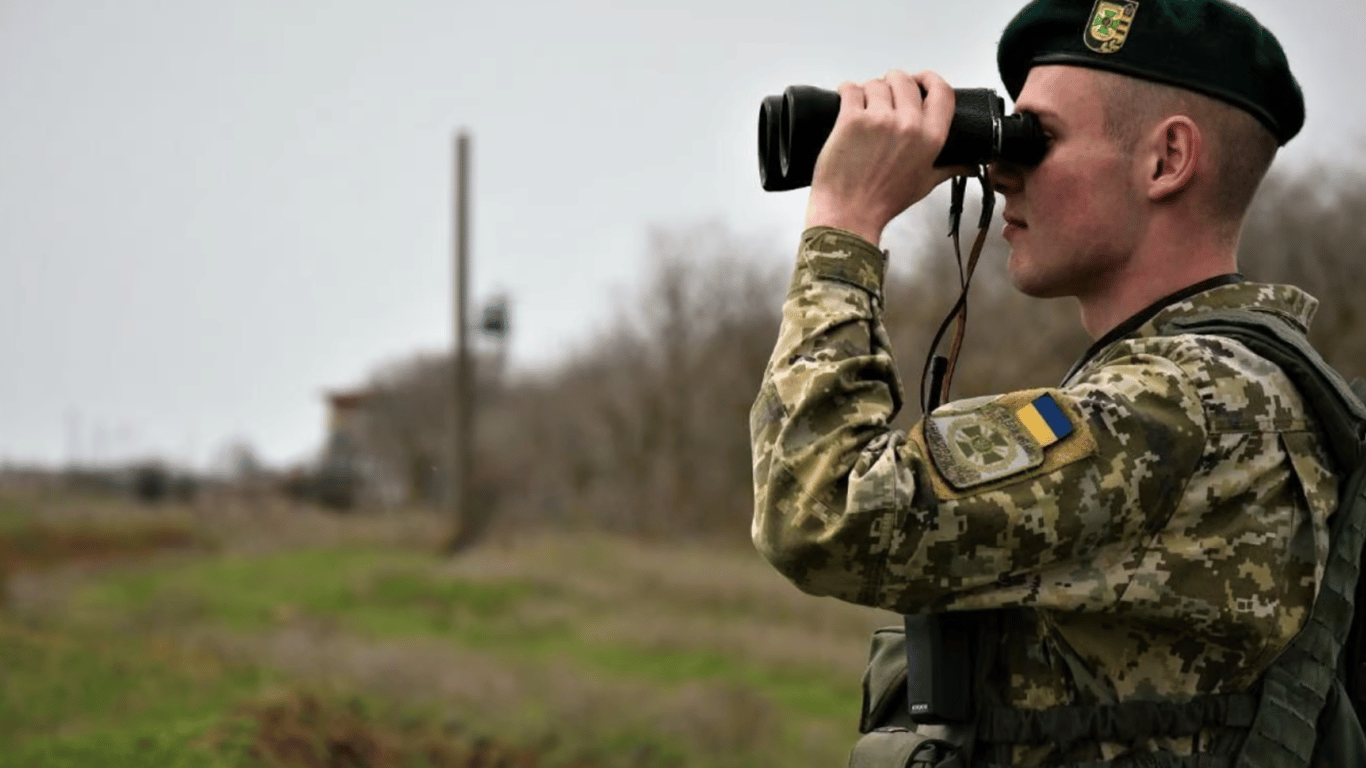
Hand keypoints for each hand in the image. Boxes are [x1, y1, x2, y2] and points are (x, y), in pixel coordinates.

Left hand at [803, 70, 972, 244]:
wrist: (849, 213)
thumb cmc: (885, 201)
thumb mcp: (924, 184)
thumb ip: (949, 168)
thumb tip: (969, 164)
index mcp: (931, 137)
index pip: (941, 91)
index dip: (929, 79)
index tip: (920, 80)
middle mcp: (908, 124)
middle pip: (905, 80)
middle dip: (894, 83)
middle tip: (884, 96)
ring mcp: (879, 119)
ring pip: (876, 84)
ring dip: (869, 91)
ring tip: (864, 107)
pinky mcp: (851, 119)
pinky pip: (850, 89)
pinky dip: (847, 90)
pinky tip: (847, 99)